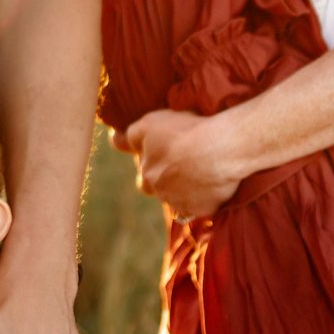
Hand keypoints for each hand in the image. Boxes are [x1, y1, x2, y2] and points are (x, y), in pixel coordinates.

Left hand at [113, 106, 242, 216]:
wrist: (218, 149)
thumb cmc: (183, 132)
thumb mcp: (149, 124)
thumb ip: (130, 135)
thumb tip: (115, 140)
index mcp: (147, 175)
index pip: (144, 173)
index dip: (153, 161)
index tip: (165, 152)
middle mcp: (162, 194)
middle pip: (160, 189)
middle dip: (166, 180)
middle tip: (181, 162)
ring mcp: (184, 203)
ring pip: (179, 198)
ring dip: (185, 188)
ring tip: (201, 168)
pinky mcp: (206, 209)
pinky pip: (202, 205)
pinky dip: (205, 196)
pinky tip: (213, 181)